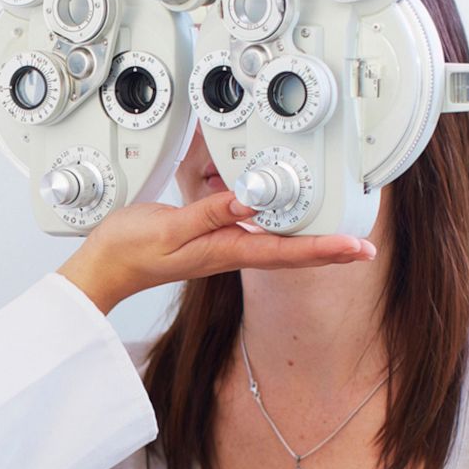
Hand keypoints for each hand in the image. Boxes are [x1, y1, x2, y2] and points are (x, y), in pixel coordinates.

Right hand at [57, 191, 376, 313]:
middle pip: (292, 252)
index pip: (286, 250)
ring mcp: (221, 248)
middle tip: (364, 246)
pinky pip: (255, 234)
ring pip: (277, 244)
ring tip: (339, 234)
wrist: (105, 267)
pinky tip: (281, 218)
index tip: (358, 248)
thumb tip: (252, 201)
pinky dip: (277, 226)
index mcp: (225, 250)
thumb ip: (211, 213)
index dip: (326, 249)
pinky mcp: (210, 240)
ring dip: (309, 240)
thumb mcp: (170, 227)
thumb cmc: (131, 250)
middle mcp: (229, 252)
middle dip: (329, 249)